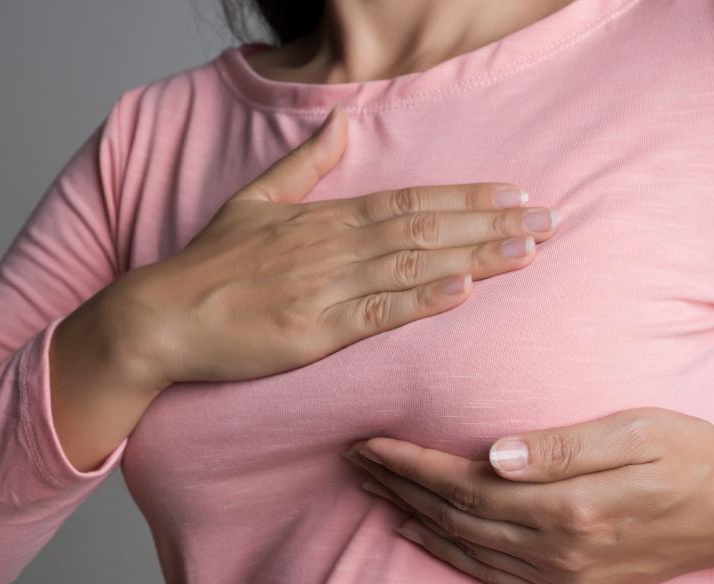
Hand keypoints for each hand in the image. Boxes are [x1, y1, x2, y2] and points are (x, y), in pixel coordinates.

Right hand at [99, 104, 559, 389]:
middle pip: (426, 227)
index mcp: (325, 218)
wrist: (163, 316)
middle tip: (550, 221)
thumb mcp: (253, 200)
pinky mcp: (314, 330)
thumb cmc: (208, 264)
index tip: (516, 193)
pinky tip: (463, 292)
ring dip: (475, 256)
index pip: (411, 198)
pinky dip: (422, 300)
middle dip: (492, 223)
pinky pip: (378, 313)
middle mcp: (334, 246)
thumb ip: (303, 164)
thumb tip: (340, 122)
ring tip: (527, 250)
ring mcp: (326, 288)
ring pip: (413, 264)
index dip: (468, 196)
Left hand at [343, 407, 713, 583]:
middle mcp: (557, 549)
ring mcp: (562, 575)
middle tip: (352, 458)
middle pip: (453, 515)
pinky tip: (419, 535)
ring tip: (371, 488)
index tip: (368, 440)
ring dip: (411, 515)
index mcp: (568, 506)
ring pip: (463, 547)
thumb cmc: (691, 456)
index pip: (463, 483)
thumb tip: (494, 454)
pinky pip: (490, 575)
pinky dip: (446, 555)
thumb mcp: (635, 431)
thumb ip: (562, 447)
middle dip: (396, 485)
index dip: (409, 462)